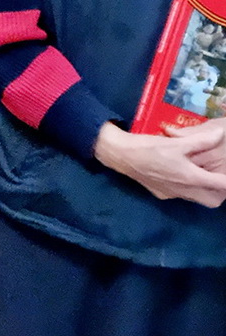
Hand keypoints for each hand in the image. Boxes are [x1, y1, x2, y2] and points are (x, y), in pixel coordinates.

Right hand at [95, 122, 225, 206]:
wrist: (120, 155)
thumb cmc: (149, 147)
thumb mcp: (177, 142)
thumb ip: (201, 140)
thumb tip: (220, 134)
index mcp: (191, 177)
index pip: (221, 186)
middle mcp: (184, 191)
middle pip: (213, 201)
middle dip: (220, 192)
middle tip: (218, 178)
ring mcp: (172, 194)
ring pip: (196, 199)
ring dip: (204, 191)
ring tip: (202, 175)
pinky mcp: (161, 194)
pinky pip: (181, 195)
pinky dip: (186, 189)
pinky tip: (178, 175)